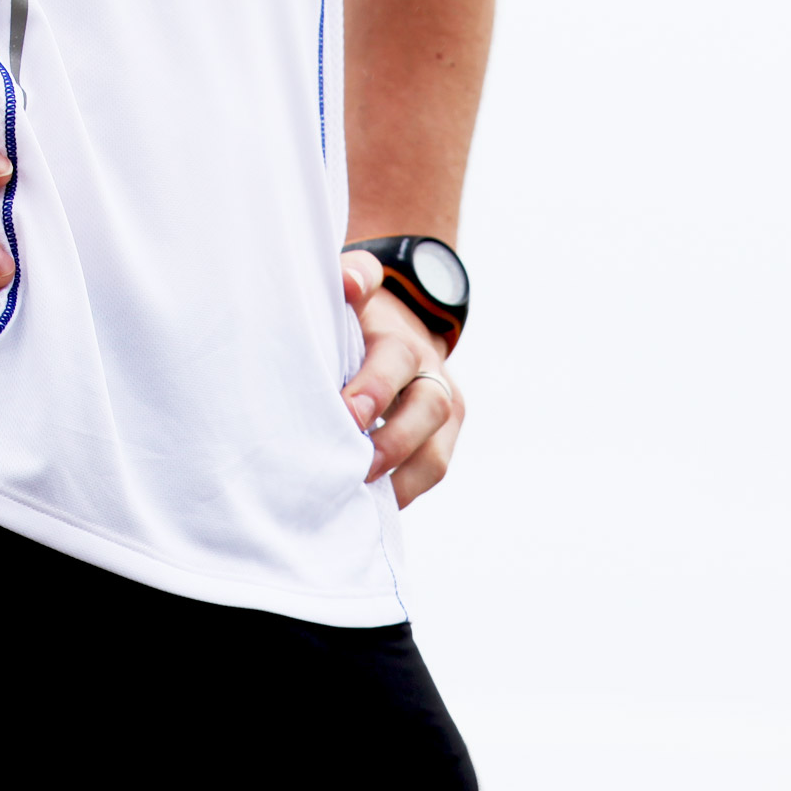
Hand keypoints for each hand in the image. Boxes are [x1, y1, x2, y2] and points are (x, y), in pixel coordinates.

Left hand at [341, 250, 464, 504]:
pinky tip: (366, 512)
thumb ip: (352, 278)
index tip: (345, 415)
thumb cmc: (359, 318)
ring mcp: (445, 413)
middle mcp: (433, 376)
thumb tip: (348, 282)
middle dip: (392, 443)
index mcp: (403, 341)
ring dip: (400, 483)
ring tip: (359, 502)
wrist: (403, 325)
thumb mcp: (355, 290)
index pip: (396, 362)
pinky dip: (401, 495)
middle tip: (354, 467)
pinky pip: (429, 475)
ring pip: (436, 457)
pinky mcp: (443, 441)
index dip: (373, 389)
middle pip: (429, 410)